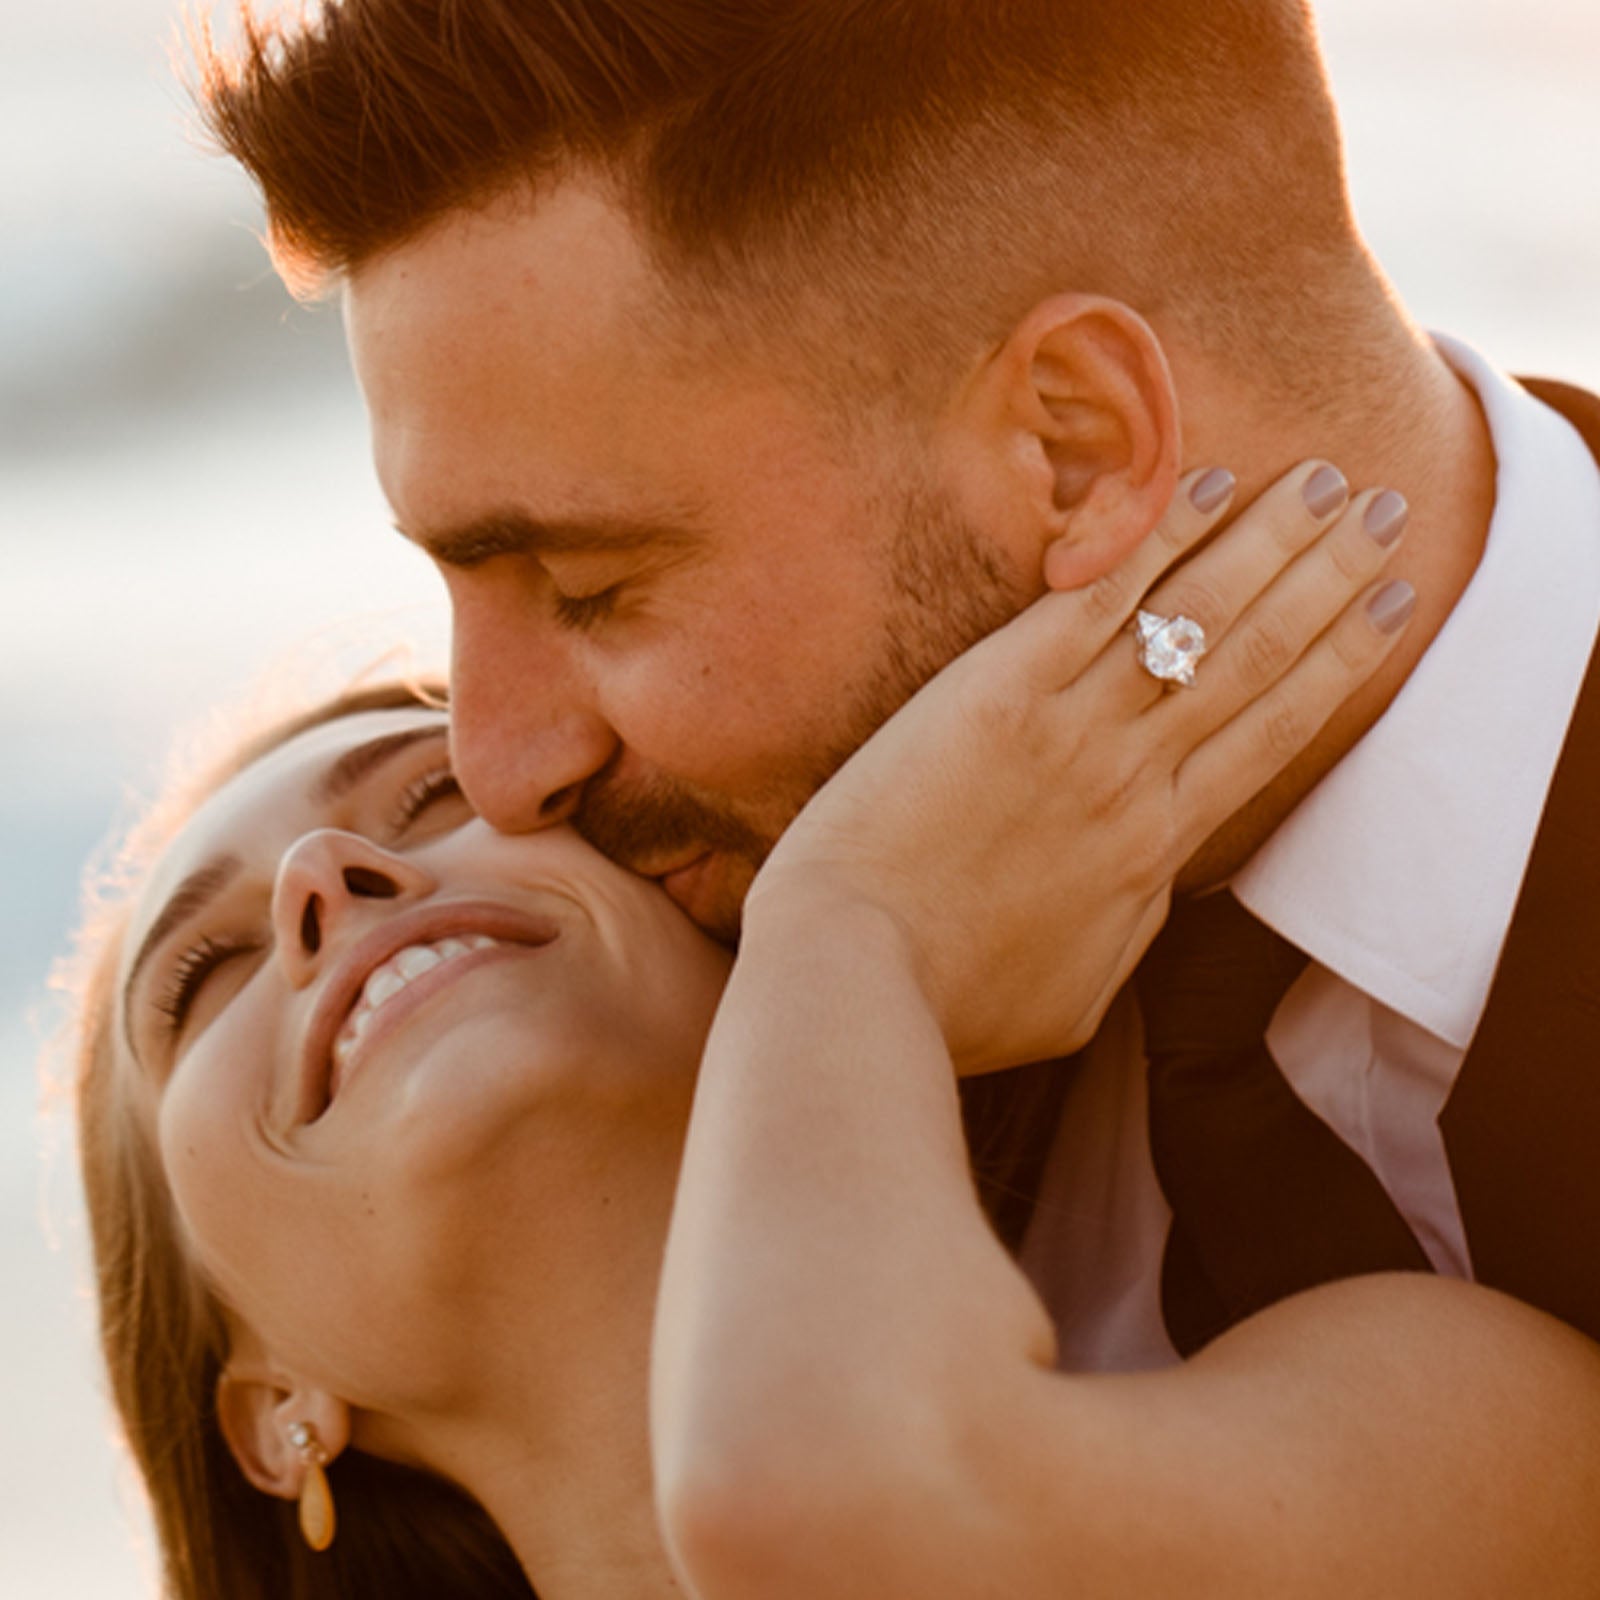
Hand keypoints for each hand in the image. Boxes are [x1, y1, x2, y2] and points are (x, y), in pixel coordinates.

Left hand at [743, 461, 1415, 1073]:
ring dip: (1269, 541)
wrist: (857, 974)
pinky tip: (1198, 483)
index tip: (1394, 606)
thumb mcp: (1080, 991)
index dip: (1344, 662)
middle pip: (1260, 658)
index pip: (1277, 734)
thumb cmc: (956, 1000)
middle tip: (1385, 513)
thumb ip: (1133, 925)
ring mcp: (1073, 730)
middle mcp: (1136, 777)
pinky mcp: (999, 693)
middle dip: (1331, 580)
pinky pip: (1097, 599)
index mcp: (1159, 849)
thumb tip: (1156, 881)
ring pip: (1198, 617)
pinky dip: (1154, 539)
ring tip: (1323, 482)